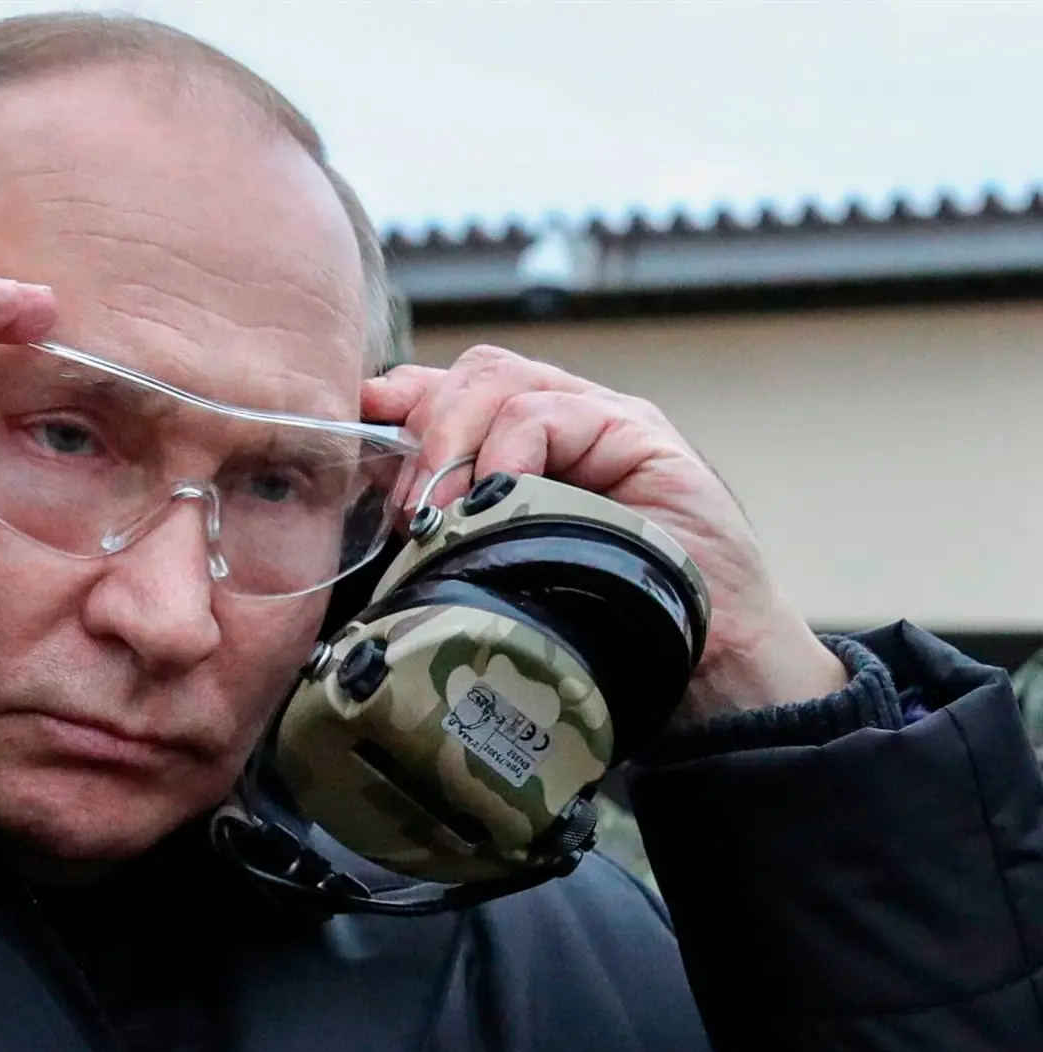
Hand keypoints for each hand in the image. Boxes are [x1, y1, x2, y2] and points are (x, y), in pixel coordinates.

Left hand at [362, 345, 847, 723]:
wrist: (707, 670)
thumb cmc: (599, 631)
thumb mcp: (497, 576)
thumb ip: (448, 536)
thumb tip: (374, 525)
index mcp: (522, 450)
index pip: (443, 393)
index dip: (395, 404)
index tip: (350, 430)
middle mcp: (560, 423)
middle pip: (467, 376)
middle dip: (418, 430)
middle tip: (401, 508)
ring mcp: (602, 422)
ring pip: (499, 381)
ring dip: (452, 441)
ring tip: (438, 513)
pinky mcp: (639, 434)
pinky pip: (552, 410)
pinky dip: (510, 448)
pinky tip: (498, 499)